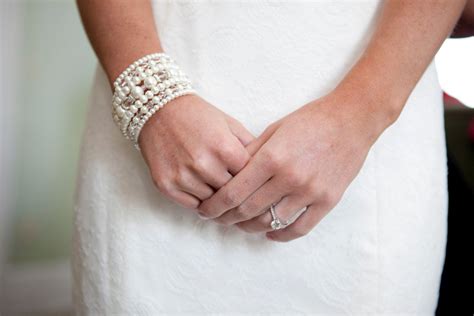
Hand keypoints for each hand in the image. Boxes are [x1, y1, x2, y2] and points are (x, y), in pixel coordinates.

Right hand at [138, 94, 254, 209]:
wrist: (158, 110)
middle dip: (235, 191)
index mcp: (224, 148)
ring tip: (217, 187)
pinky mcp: (166, 185)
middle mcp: (204, 164)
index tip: (253, 180)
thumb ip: (251, 147)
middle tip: (236, 188)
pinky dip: (199, 201)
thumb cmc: (198, 116)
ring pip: (212, 203)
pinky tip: (202, 190)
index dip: (252, 179)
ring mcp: (183, 176)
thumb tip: (267, 170)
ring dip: (217, 198)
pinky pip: (191, 205)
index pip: (249, 179)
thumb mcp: (230, 124)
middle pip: (231, 194)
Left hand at [198, 91, 387, 241]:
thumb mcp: (274, 130)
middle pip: (248, 210)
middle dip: (227, 219)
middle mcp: (289, 178)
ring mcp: (310, 192)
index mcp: (272, 158)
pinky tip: (269, 232)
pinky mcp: (327, 201)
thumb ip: (250, 153)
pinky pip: (300, 228)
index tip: (205, 211)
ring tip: (241, 224)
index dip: (214, 206)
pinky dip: (280, 235)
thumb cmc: (310, 121)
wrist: (351, 120)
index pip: (233, 192)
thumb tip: (228, 173)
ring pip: (271, 222)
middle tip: (219, 219)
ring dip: (250, 227)